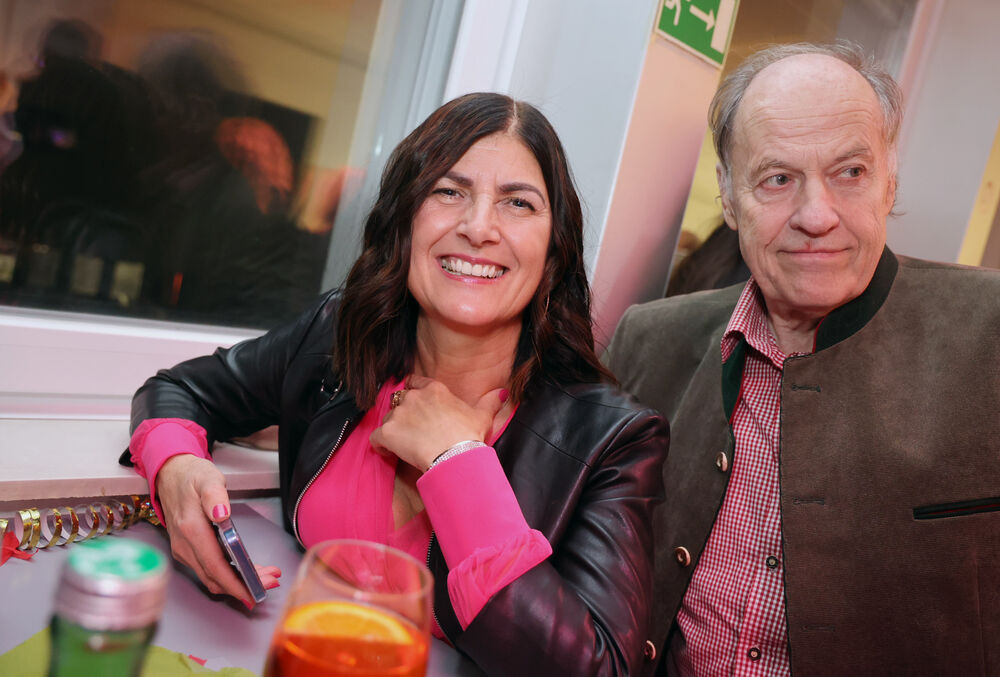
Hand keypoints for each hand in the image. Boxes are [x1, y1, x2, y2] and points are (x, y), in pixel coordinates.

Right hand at [155, 454, 280, 607]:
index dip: (236, 583)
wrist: (169, 474)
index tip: (256, 589)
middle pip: (216, 576)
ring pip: (212, 576)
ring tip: (266, 576)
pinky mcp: (187, 550)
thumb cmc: (190, 476)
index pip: (215, 566)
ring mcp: (184, 550)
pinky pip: (209, 569)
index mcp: (191, 529)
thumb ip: (214, 495)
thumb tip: (221, 513)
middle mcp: (185, 545)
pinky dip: (229, 574)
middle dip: (244, 585)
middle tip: (270, 581)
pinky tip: (246, 571)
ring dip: (238, 582)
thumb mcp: (207, 477)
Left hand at [369, 376, 506, 470]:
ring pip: (388, 418)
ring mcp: (398, 414)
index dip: (413, 391)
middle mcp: (414, 397)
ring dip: (393, 429)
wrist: (455, 456)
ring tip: (404, 444)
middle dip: (403, 412)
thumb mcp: (483, 416)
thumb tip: (502, 392)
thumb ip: (490, 401)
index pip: (414, 382)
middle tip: (411, 428)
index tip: (415, 402)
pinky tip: (387, 452)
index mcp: (434, 390)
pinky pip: (376, 437)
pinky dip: (380, 445)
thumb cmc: (469, 436)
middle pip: (399, 400)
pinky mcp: (387, 433)